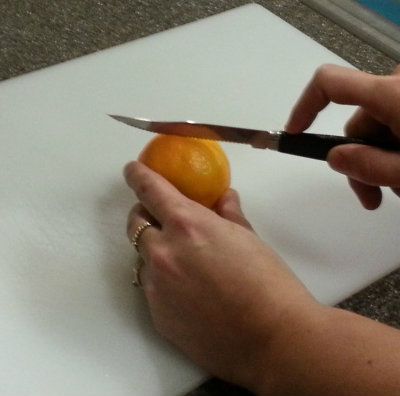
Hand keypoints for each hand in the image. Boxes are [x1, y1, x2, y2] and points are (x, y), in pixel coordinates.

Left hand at [124, 161, 319, 392]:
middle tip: (161, 219)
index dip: (138, 175)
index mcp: (186, 225)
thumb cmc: (267, 282)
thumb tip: (222, 198)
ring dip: (154, 251)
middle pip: (135, 224)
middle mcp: (163, 253)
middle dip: (144, 215)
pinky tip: (187, 291)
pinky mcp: (157, 316)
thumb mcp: (248, 238)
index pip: (150, 190)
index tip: (132, 170)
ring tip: (181, 261)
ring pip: (141, 258)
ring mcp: (156, 287)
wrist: (273, 339)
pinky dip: (161, 281)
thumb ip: (228, 213)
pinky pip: (150, 288)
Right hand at [286, 64, 399, 209]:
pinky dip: (395, 149)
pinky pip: (395, 122)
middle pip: (357, 123)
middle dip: (358, 161)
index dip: (303, 107)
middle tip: (370, 198)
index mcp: (389, 92)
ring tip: (397, 190)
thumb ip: (369, 166)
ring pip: (377, 128)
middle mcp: (396, 83)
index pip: (328, 83)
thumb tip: (334, 158)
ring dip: (379, 161)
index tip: (294, 133)